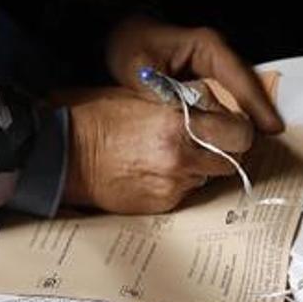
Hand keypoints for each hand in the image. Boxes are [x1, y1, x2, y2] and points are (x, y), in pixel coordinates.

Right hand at [61, 87, 254, 213]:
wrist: (63, 153)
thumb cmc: (97, 118)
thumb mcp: (146, 96)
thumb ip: (185, 104)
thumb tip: (214, 108)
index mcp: (179, 125)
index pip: (239, 134)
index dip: (239, 129)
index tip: (233, 125)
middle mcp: (181, 159)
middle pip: (233, 160)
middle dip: (227, 149)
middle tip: (213, 139)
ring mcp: (172, 186)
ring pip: (210, 177)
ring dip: (203, 165)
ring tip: (176, 152)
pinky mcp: (161, 204)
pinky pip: (187, 192)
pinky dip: (181, 181)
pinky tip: (157, 168)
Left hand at [105, 15, 283, 133]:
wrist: (120, 36)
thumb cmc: (129, 46)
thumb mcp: (139, 68)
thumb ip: (162, 94)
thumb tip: (185, 119)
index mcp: (207, 46)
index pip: (240, 77)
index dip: (257, 104)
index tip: (271, 127)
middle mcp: (217, 54)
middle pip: (248, 86)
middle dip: (259, 113)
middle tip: (271, 141)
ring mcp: (215, 66)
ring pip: (241, 93)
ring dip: (249, 116)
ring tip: (256, 143)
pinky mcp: (208, 78)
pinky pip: (228, 97)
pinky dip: (233, 116)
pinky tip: (235, 136)